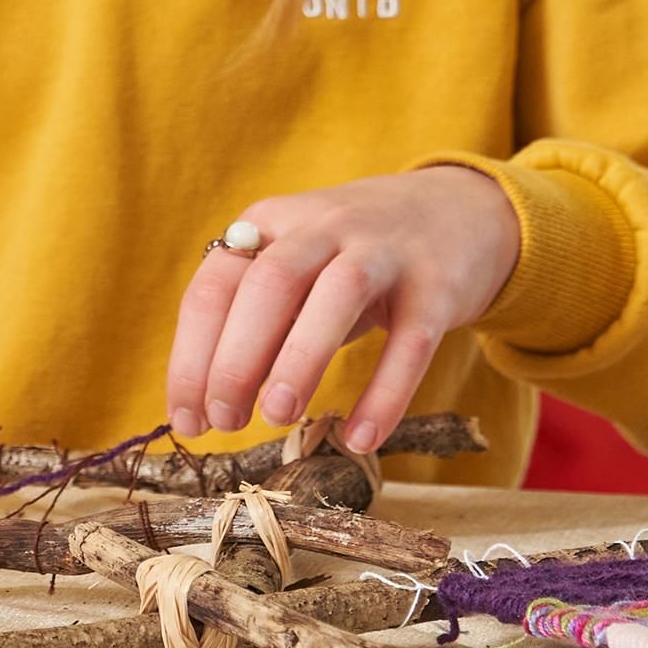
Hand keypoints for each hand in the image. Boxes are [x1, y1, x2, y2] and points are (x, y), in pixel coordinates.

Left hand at [164, 166, 520, 449]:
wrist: (461, 211)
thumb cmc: (354, 257)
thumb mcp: (298, 271)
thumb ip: (258, 323)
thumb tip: (211, 401)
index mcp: (272, 223)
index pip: (215, 287)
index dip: (191, 356)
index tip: (186, 420)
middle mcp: (324, 226)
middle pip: (269, 283)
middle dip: (236, 358)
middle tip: (225, 422)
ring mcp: (385, 250)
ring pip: (337, 295)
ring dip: (300, 359)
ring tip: (277, 418)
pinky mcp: (438, 284)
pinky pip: (412, 341)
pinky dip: (385, 391)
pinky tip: (361, 437)